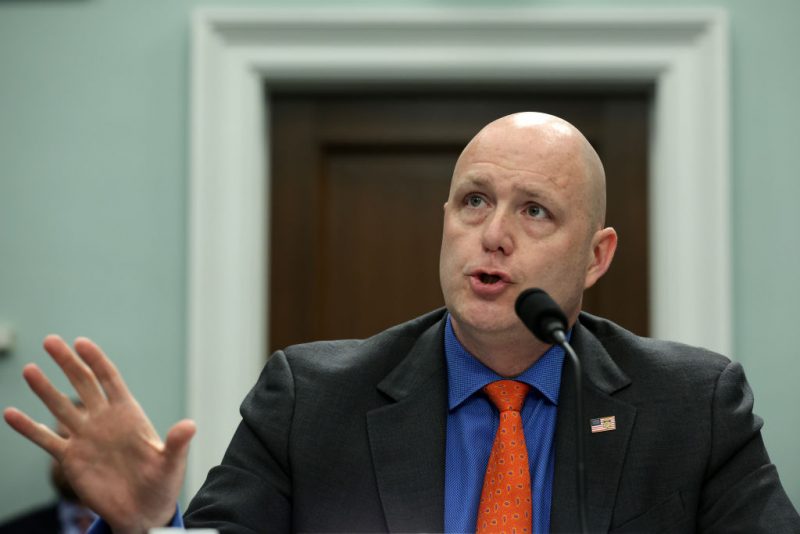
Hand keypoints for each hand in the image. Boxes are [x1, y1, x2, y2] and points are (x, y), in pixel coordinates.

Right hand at [3, 335, 195, 533]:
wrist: (142, 511)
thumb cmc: (161, 484)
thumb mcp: (171, 463)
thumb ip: (176, 444)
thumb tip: (190, 425)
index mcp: (128, 414)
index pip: (109, 380)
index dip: (96, 361)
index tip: (81, 342)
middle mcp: (104, 420)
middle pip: (83, 384)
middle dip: (68, 363)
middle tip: (50, 341)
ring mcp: (86, 437)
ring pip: (61, 407)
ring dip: (44, 389)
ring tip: (29, 369)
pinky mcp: (71, 458)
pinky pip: (46, 440)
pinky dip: (28, 427)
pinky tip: (10, 413)